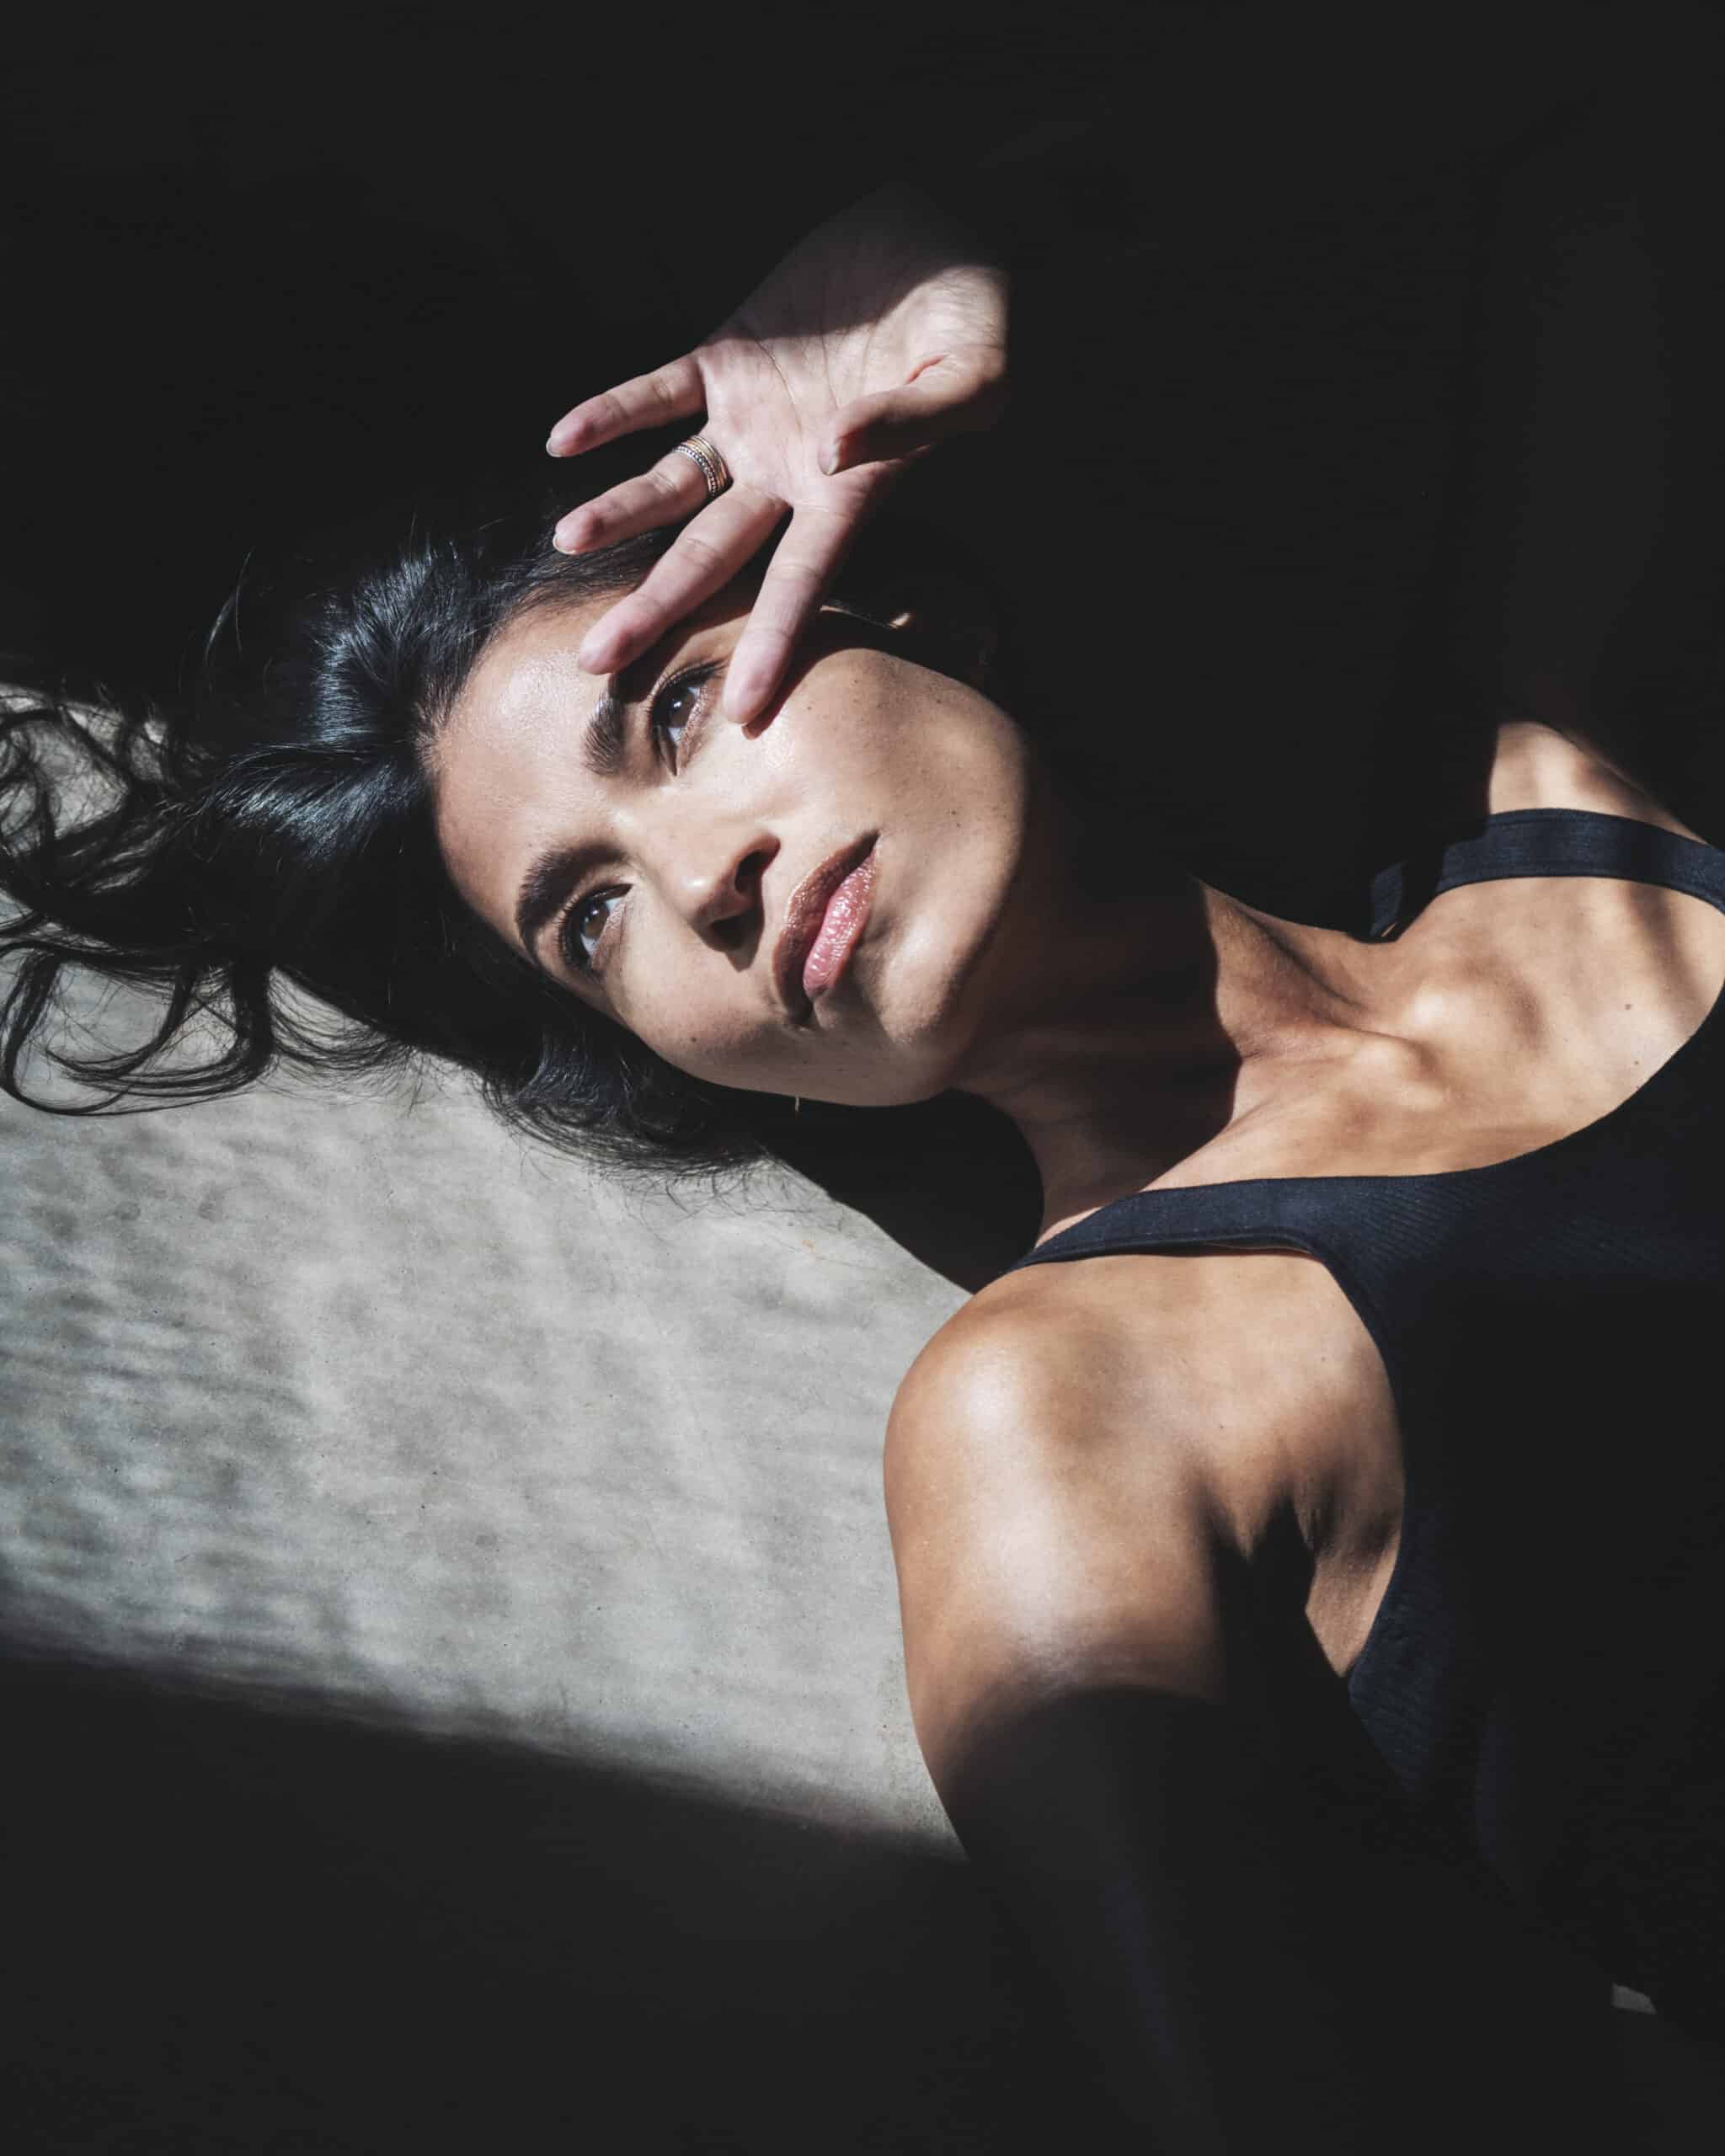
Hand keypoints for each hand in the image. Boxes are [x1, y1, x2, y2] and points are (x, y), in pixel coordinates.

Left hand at [544, 182, 1008, 726]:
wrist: (949, 230)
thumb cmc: (979, 315)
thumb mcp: (973, 373)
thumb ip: (911, 418)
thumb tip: (829, 454)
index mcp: (854, 490)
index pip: (804, 582)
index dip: (773, 645)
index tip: (743, 713)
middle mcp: (793, 472)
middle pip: (713, 556)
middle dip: (657, 608)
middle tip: (596, 661)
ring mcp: (756, 418)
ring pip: (674, 483)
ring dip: (620, 513)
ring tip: (566, 540)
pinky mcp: (731, 357)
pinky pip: (659, 392)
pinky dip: (613, 413)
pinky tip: (562, 442)